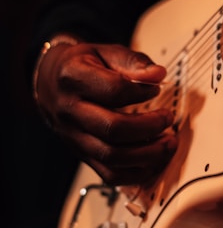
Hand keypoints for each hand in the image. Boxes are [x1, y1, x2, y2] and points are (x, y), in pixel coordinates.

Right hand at [35, 41, 177, 184]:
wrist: (50, 83)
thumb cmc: (80, 66)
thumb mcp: (104, 52)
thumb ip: (132, 62)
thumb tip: (157, 75)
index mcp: (73, 78)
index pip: (113, 90)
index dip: (142, 91)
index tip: (156, 88)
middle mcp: (70, 110)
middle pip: (113, 128)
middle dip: (149, 127)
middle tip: (166, 118)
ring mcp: (74, 136)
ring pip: (112, 156)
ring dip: (148, 153)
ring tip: (167, 142)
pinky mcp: (82, 154)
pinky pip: (109, 174)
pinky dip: (136, 173)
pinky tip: (152, 161)